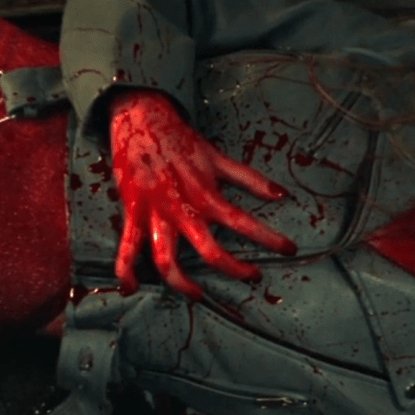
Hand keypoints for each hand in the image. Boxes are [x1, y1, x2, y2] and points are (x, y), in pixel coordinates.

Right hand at [109, 90, 297, 299]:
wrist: (140, 118)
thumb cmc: (181, 140)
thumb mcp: (218, 157)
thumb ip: (249, 179)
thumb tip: (282, 194)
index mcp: (205, 194)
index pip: (242, 223)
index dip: (268, 239)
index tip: (289, 249)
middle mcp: (181, 209)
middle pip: (210, 252)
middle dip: (234, 269)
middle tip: (253, 276)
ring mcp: (155, 214)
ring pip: (166, 260)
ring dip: (182, 284)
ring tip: (198, 296)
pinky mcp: (132, 213)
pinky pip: (127, 248)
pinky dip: (125, 271)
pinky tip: (131, 288)